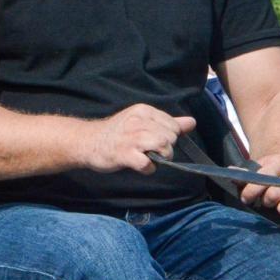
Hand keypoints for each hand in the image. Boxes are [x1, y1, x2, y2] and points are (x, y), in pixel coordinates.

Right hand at [83, 105, 197, 173]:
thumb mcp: (142, 122)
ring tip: (149, 158)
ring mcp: (131, 138)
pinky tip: (140, 166)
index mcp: (144, 111)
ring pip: (163, 147)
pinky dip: (148, 169)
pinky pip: (148, 163)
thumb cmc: (118, 134)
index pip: (173, 125)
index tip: (155, 142)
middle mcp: (139, 121)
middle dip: (166, 148)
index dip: (170, 137)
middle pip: (171, 137)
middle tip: (151, 152)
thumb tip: (192, 122)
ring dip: (160, 158)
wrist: (88, 142)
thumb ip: (168, 123)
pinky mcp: (124, 154)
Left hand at [237, 154, 279, 223]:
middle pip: (273, 196)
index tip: (246, 198)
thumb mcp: (259, 168)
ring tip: (278, 207)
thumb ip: (245, 174)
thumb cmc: (272, 172)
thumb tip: (230, 172)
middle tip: (265, 201)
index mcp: (279, 164)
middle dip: (265, 201)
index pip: (263, 179)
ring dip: (279, 210)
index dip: (251, 191)